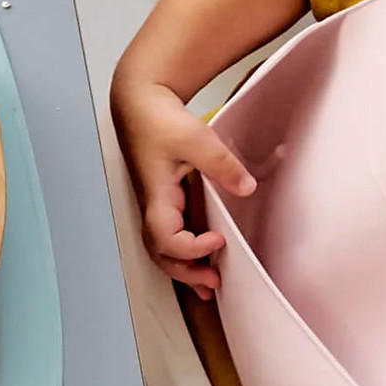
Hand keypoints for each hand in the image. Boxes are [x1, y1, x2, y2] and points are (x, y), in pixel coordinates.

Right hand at [110, 78, 254, 298]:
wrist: (139, 101)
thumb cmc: (157, 118)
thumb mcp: (194, 136)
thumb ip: (220, 163)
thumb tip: (246, 187)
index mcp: (156, 195)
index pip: (165, 237)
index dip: (190, 247)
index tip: (218, 239)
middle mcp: (153, 205)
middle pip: (160, 253)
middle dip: (186, 272)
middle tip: (216, 281)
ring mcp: (157, 204)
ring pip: (163, 248)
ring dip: (185, 268)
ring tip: (210, 284)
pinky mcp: (164, 199)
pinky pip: (171, 234)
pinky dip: (186, 253)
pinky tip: (205, 260)